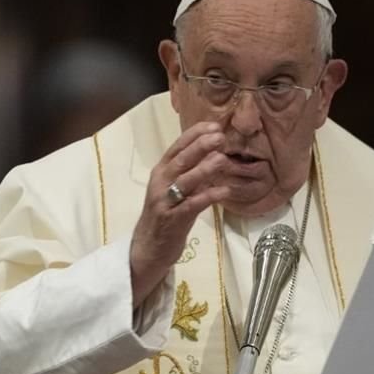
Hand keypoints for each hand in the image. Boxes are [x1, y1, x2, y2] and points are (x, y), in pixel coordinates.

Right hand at [129, 122, 229, 306]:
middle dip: (200, 146)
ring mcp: (164, 202)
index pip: (176, 147)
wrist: (148, 248)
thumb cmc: (166, 216)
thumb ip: (192, 174)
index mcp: (161, 172)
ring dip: (204, 169)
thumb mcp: (176, 190)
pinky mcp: (173, 220)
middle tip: (220, 136)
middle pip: (180, 160)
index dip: (194, 135)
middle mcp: (160, 183)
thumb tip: (216, 155)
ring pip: (185, 181)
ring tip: (223, 159)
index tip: (214, 125)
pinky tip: (225, 191)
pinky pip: (192, 205)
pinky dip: (208, 196)